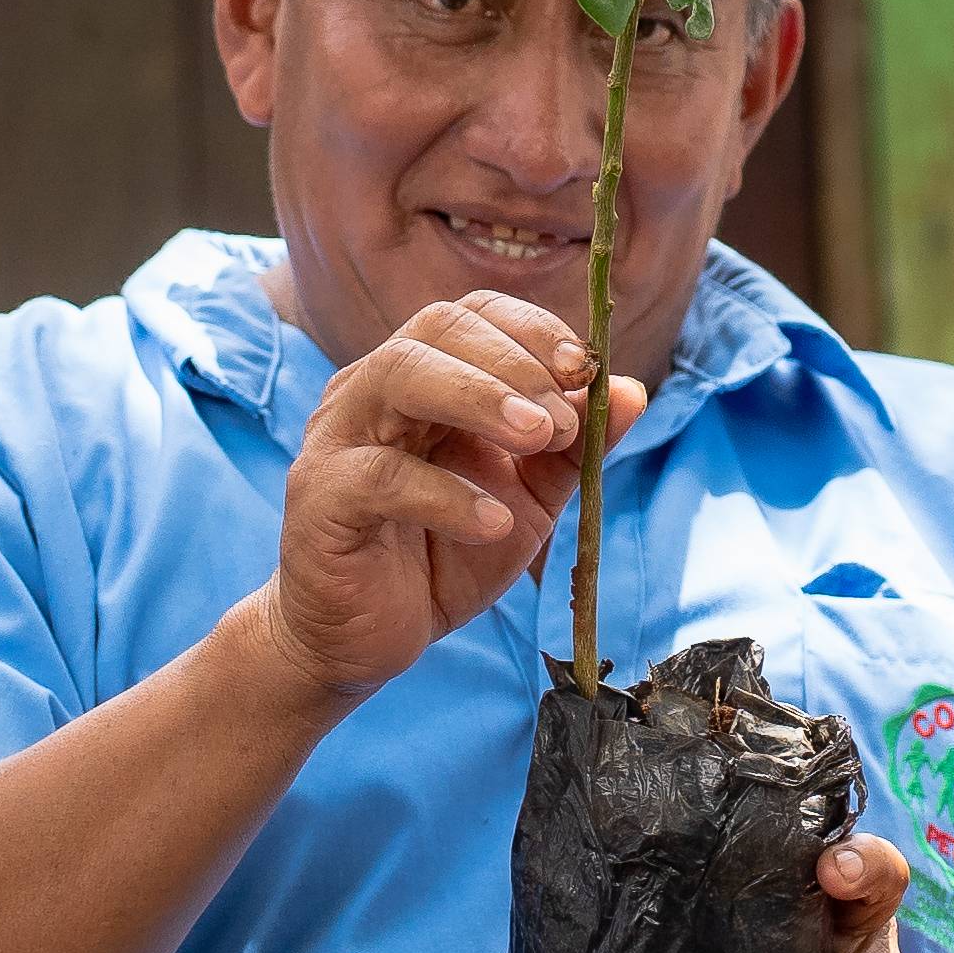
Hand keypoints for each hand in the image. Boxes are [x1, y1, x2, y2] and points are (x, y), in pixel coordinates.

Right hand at [257, 296, 633, 704]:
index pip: (473, 314)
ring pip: (402, 375)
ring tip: (539, 438)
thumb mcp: (527, 502)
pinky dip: (446, 494)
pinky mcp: (320, 499)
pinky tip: (492, 522)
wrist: (362, 638)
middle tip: (564, 421)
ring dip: (481, 397)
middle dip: (515, 363)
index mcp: (423, 378)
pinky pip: (380, 476)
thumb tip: (633, 391)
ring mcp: (339, 438)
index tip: (586, 368)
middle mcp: (373, 390)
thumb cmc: (440, 557)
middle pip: (438, 329)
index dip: (532, 329)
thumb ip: (573, 450)